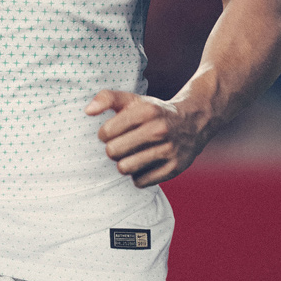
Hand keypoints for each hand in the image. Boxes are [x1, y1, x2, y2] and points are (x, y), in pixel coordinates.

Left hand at [85, 90, 207, 187]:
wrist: (193, 122)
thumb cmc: (154, 111)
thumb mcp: (132, 99)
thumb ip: (107, 98)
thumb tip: (88, 111)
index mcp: (146, 111)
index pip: (106, 132)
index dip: (104, 134)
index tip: (112, 132)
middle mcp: (159, 130)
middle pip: (113, 152)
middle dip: (112, 150)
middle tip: (121, 145)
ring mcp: (169, 150)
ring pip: (125, 168)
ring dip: (123, 164)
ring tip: (130, 155)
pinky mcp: (175, 168)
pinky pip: (141, 181)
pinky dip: (138, 175)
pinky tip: (144, 164)